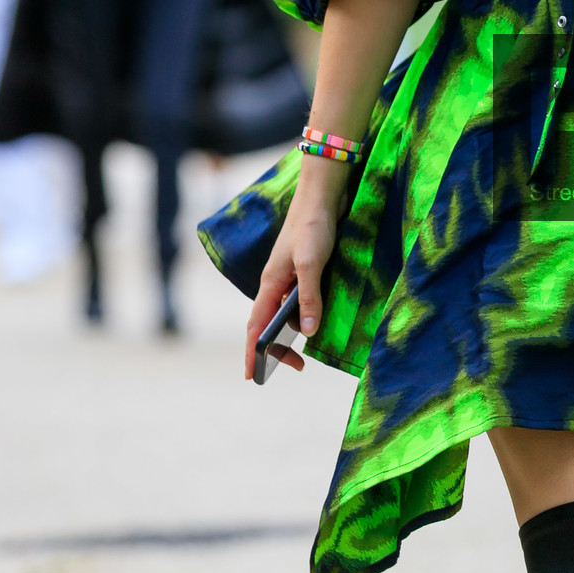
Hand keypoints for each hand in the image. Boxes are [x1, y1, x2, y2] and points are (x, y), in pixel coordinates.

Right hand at [243, 190, 338, 378]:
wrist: (322, 197)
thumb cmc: (312, 227)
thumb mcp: (312, 264)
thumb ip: (309, 298)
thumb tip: (307, 332)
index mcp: (269, 284)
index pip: (255, 326)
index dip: (252, 351)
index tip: (251, 376)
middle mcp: (275, 283)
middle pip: (267, 323)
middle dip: (276, 348)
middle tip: (296, 366)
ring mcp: (288, 277)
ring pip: (284, 313)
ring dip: (292, 332)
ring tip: (305, 351)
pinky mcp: (303, 271)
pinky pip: (298, 301)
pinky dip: (305, 315)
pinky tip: (316, 321)